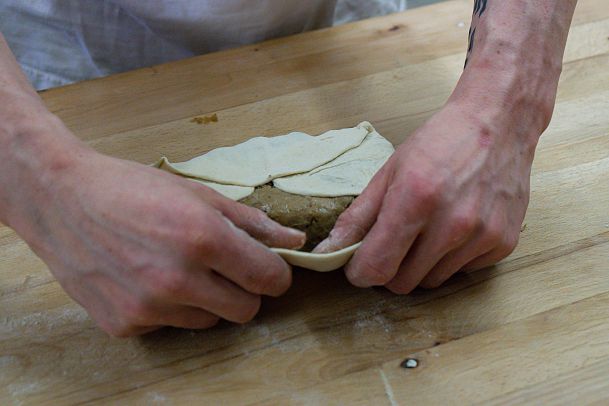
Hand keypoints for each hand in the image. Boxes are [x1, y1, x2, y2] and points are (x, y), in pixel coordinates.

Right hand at [5, 122, 304, 335]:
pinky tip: (146, 278)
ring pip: (209, 320)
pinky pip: (169, 326)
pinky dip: (168, 308)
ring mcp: (149, 308)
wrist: (62, 199)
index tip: (267, 267)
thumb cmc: (132, 188)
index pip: (269, 280)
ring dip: (206, 299)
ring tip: (178, 267)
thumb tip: (294, 240)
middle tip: (225, 268)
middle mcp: (178, 280)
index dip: (276, 274)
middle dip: (245, 290)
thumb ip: (251, 222)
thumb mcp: (198, 194)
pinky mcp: (125, 325)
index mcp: (203, 239)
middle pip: (246, 310)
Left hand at [314, 102, 535, 292]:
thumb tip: (327, 252)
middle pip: (402, 283)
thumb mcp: (389, 172)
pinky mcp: (503, 244)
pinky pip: (462, 272)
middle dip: (389, 268)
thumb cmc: (439, 143)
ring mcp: (482, 236)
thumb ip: (357, 217)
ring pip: (432, 281)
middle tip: (393, 242)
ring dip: (421, 265)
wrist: (498, 122)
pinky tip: (457, 228)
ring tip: (428, 229)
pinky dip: (452, 259)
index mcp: (415, 200)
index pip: (377, 267)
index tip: (359, 264)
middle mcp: (452, 224)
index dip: (360, 272)